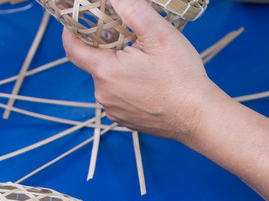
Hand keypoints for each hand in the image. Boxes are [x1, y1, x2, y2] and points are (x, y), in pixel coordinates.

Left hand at [61, 0, 223, 142]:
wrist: (197, 116)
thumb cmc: (181, 77)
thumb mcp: (159, 35)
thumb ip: (133, 11)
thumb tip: (114, 0)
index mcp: (105, 71)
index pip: (72, 48)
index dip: (71, 30)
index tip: (77, 19)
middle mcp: (103, 94)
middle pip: (93, 63)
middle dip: (105, 47)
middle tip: (127, 36)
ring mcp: (113, 109)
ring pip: (107, 80)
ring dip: (118, 67)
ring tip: (143, 61)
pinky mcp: (124, 120)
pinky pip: (117, 96)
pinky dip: (126, 85)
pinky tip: (147, 81)